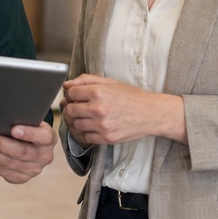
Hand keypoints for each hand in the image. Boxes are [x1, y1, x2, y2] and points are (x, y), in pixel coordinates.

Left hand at [0, 121, 55, 183]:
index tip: (14, 129)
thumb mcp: (30, 119)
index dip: (29, 133)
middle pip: (21, 152)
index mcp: (49, 139)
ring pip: (8, 163)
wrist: (32, 143)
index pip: (42, 136)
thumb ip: (21, 118)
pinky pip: (2, 171)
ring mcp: (34, 170)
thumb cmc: (26, 125)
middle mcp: (44, 156)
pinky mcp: (22, 178)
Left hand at [61, 74, 186, 144]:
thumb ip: (86, 80)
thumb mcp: (110, 82)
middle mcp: (98, 109)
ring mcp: (102, 125)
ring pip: (76, 125)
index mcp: (98, 92)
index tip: (76, 97)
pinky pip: (86, 137)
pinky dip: (88, 132)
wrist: (151, 113)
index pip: (71, 93)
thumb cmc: (131, 96)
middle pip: (70, 111)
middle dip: (72, 108)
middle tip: (79, 108)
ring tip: (89, 117)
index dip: (71, 94)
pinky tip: (96, 126)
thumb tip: (66, 84)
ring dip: (79, 121)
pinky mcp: (106, 138)